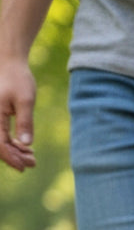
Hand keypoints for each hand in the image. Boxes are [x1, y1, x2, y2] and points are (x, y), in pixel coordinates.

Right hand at [0, 57, 36, 171]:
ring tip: (32, 158)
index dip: (11, 157)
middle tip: (33, 163)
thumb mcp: (26, 100)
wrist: (9, 62)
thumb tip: (26, 143)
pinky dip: (12, 143)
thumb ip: (25, 122)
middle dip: (14, 157)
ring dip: (14, 151)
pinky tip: (25, 148)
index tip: (24, 167)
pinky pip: (0, 133)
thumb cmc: (17, 78)